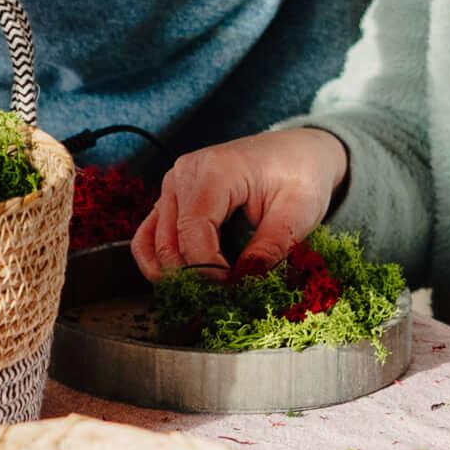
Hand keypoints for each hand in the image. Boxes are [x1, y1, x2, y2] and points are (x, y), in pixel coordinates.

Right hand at [135, 129, 348, 275]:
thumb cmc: (300, 174)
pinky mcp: (172, 198)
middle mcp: (183, 174)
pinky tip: (184, 281)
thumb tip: (244, 281)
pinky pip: (149, 235)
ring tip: (207, 293)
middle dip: (194, 277)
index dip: (208, 270)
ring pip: (154, 243)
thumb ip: (271, 246)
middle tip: (225, 297)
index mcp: (214, 171)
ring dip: (174, 275)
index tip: (234, 288)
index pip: (194, 232)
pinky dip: (160, 262)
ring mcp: (172, 185)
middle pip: (170, 241)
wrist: (296, 151)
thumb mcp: (299, 211)